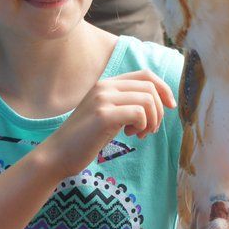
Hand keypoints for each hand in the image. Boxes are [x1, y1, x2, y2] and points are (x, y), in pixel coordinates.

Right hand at [43, 70, 175, 176]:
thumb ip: (126, 104)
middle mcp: (105, 87)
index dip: (164, 88)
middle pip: (150, 87)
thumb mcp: (108, 114)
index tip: (171, 106)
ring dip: (152, 120)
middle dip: (159, 110)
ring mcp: (103, 99)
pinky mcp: (103, 115)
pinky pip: (139, 112)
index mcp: (107, 84)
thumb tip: (158, 103)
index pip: (145, 75)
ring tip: (140, 134)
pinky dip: (143, 125)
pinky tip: (131, 135)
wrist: (58, 154)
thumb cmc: (86, 138)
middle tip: (150, 129)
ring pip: (148, 100)